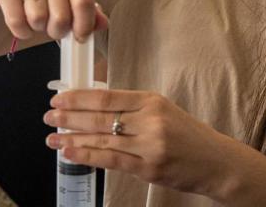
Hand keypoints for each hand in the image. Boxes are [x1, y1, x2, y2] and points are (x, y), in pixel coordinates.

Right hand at [0, 0, 108, 42]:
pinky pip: (16, 20)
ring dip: (38, 29)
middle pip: (61, 16)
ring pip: (37, 19)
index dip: (84, 25)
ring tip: (38, 21)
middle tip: (54, 29)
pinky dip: (21, 31)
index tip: (80, 37)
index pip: (84, 0)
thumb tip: (103, 25)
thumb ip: (88, 8)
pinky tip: (23, 23)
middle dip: (58, 31)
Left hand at [43, 90, 237, 198]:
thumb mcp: (163, 110)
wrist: (216, 162)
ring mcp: (149, 145)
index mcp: (151, 100)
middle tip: (49, 117)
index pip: (107, 97)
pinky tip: (70, 152)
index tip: (59, 99)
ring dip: (73, 138)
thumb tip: (93, 105)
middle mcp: (150, 120)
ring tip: (52, 137)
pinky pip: (111, 160)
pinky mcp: (148, 168)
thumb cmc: (188, 135)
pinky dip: (87, 156)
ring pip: (102, 139)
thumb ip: (132, 108)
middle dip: (70, 118)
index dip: (79, 98)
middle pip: (100, 118)